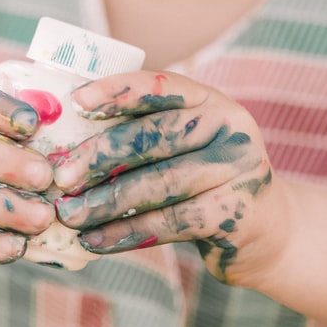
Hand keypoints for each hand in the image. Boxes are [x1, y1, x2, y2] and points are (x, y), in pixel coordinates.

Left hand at [52, 71, 277, 284]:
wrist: (266, 230)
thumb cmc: (202, 182)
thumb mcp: (184, 146)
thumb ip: (141, 135)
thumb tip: (63, 145)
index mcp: (209, 100)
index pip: (161, 84)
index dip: (118, 91)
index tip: (77, 102)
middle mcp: (229, 126)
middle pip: (155, 135)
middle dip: (101, 155)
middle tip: (60, 176)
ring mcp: (238, 169)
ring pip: (160, 182)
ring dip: (107, 201)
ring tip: (70, 215)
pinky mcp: (236, 212)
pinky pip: (171, 222)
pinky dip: (127, 233)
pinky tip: (96, 241)